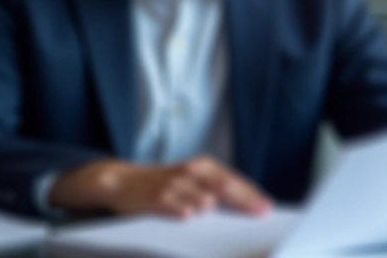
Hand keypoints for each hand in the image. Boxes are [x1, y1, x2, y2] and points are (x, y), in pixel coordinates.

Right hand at [48, 156, 271, 218]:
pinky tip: (189, 216)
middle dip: (241, 200)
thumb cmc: (164, 185)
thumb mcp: (191, 183)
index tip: (267, 209)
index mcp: (203, 168)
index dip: (251, 194)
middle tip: (258, 214)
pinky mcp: (149, 196)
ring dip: (210, 205)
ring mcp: (170, 183)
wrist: (120, 180)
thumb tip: (248, 209)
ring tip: (228, 218)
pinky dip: (178, 208)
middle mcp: (189, 172)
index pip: (232, 180)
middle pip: (220, 185)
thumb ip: (216, 193)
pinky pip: (166, 202)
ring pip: (195, 194)